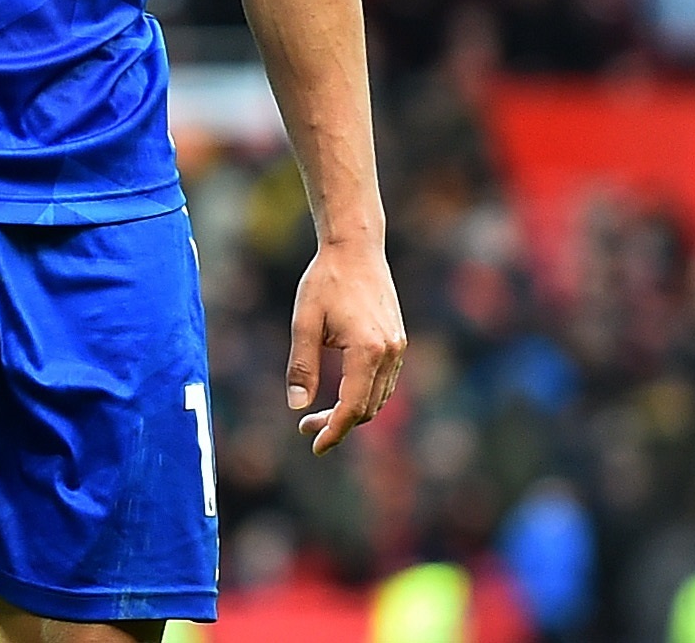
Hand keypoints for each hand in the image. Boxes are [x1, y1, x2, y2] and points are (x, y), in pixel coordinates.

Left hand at [288, 235, 406, 453]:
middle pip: (368, 408)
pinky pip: (383, 382)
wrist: (356, 248)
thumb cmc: (325, 281)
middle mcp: (390, 353)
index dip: (335, 431)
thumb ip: (301, 365)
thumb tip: (296, 406)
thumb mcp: (304, 322)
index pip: (353, 407)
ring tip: (317, 414)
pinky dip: (364, 395)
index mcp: (368, 351)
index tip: (315, 445)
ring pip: (378, 398)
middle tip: (306, 426)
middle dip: (338, 423)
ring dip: (352, 412)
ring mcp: (398, 348)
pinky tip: (339, 392)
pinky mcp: (398, 341)